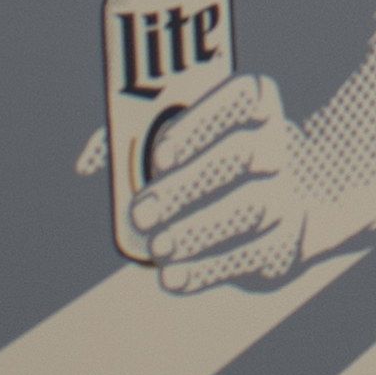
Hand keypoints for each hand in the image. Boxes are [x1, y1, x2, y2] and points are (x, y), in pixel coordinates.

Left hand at [116, 72, 315, 291]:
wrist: (279, 201)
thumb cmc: (205, 159)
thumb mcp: (179, 135)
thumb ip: (131, 136)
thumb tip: (88, 162)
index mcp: (254, 103)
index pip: (240, 98)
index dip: (202, 124)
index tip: (161, 154)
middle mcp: (277, 145)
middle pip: (242, 156)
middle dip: (188, 186)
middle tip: (141, 213)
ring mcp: (286, 195)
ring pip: (252, 209)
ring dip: (199, 230)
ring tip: (157, 247)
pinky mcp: (286, 244)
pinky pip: (252, 256)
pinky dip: (209, 270)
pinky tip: (173, 276)